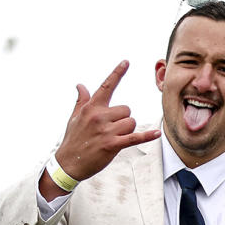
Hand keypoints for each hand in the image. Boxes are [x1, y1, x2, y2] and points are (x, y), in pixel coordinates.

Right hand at [55, 60, 160, 180]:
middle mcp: (99, 116)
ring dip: (127, 130)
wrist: (68, 162)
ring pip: (131, 122)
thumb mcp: (75, 117)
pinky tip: (157, 134)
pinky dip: (147, 136)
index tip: (126, 62)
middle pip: (127, 109)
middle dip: (124, 119)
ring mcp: (106, 130)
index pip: (107, 86)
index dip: (117, 73)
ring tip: (114, 138)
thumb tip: (80, 85)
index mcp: (91, 107)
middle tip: (112, 130)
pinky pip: (135, 137)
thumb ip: (82, 100)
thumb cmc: (73, 139)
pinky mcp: (113, 144)